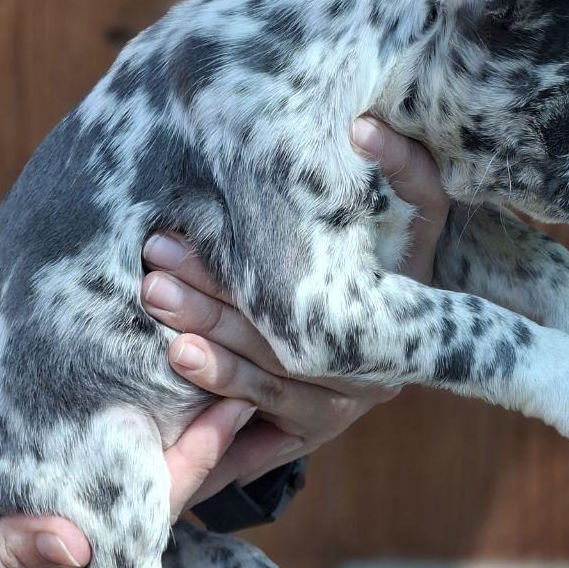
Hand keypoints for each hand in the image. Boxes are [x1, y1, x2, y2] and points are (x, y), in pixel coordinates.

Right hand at [0, 400, 255, 567]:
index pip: (148, 515)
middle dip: (200, 446)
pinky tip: (119, 426)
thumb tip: (74, 536)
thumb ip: (1, 561)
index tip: (233, 403)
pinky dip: (105, 460)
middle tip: (241, 377)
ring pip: (124, 500)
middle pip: (154, 502)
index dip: (194, 458)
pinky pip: (79, 502)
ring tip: (199, 385)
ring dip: (162, 447)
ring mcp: (52, 566)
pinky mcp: (22, 557)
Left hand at [141, 117, 450, 500]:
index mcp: (396, 310)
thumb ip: (402, 164)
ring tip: (159, 322)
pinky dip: (214, 431)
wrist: (408, 326)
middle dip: (211, 306)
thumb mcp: (417, 208)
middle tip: (152, 278)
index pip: (311, 292)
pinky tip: (169, 415)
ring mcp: (341, 410)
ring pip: (264, 388)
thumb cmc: (396, 251)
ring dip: (208, 358)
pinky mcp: (310, 438)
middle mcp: (373, 370)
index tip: (187, 233)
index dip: (249, 268)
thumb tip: (362, 124)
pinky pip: (257, 443)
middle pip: (280, 341)